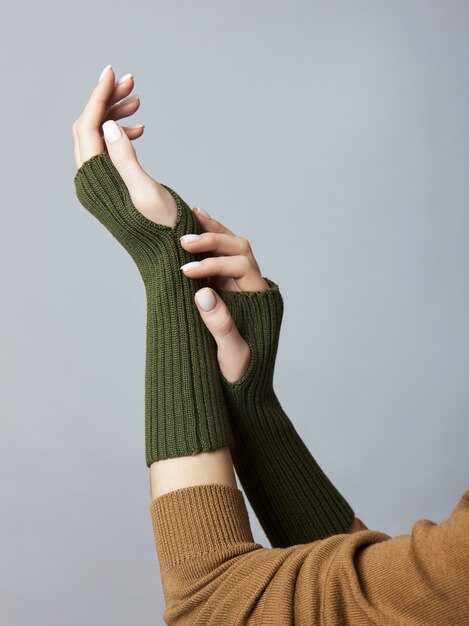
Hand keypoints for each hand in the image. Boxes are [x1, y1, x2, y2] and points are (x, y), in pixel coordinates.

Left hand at [72, 64, 177, 226]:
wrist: (167, 254)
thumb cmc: (162, 229)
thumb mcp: (145, 192)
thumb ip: (124, 159)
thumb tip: (108, 125)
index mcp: (95, 180)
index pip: (88, 127)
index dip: (99, 97)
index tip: (113, 73)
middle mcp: (90, 180)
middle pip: (89, 127)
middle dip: (107, 101)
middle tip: (132, 84)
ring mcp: (98, 183)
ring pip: (98, 137)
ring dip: (114, 115)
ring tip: (138, 102)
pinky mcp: (109, 185)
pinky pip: (107, 151)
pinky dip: (120, 134)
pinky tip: (139, 129)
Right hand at [179, 211, 270, 383]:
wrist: (244, 388)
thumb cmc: (242, 375)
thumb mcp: (234, 356)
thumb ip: (222, 326)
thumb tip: (203, 293)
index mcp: (260, 300)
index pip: (241, 267)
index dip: (214, 264)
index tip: (186, 273)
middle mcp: (253, 287)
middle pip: (240, 250)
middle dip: (214, 241)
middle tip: (184, 241)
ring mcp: (241, 286)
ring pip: (233, 248)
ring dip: (213, 232)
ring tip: (191, 214)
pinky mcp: (227, 290)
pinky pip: (221, 258)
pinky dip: (210, 241)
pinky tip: (195, 226)